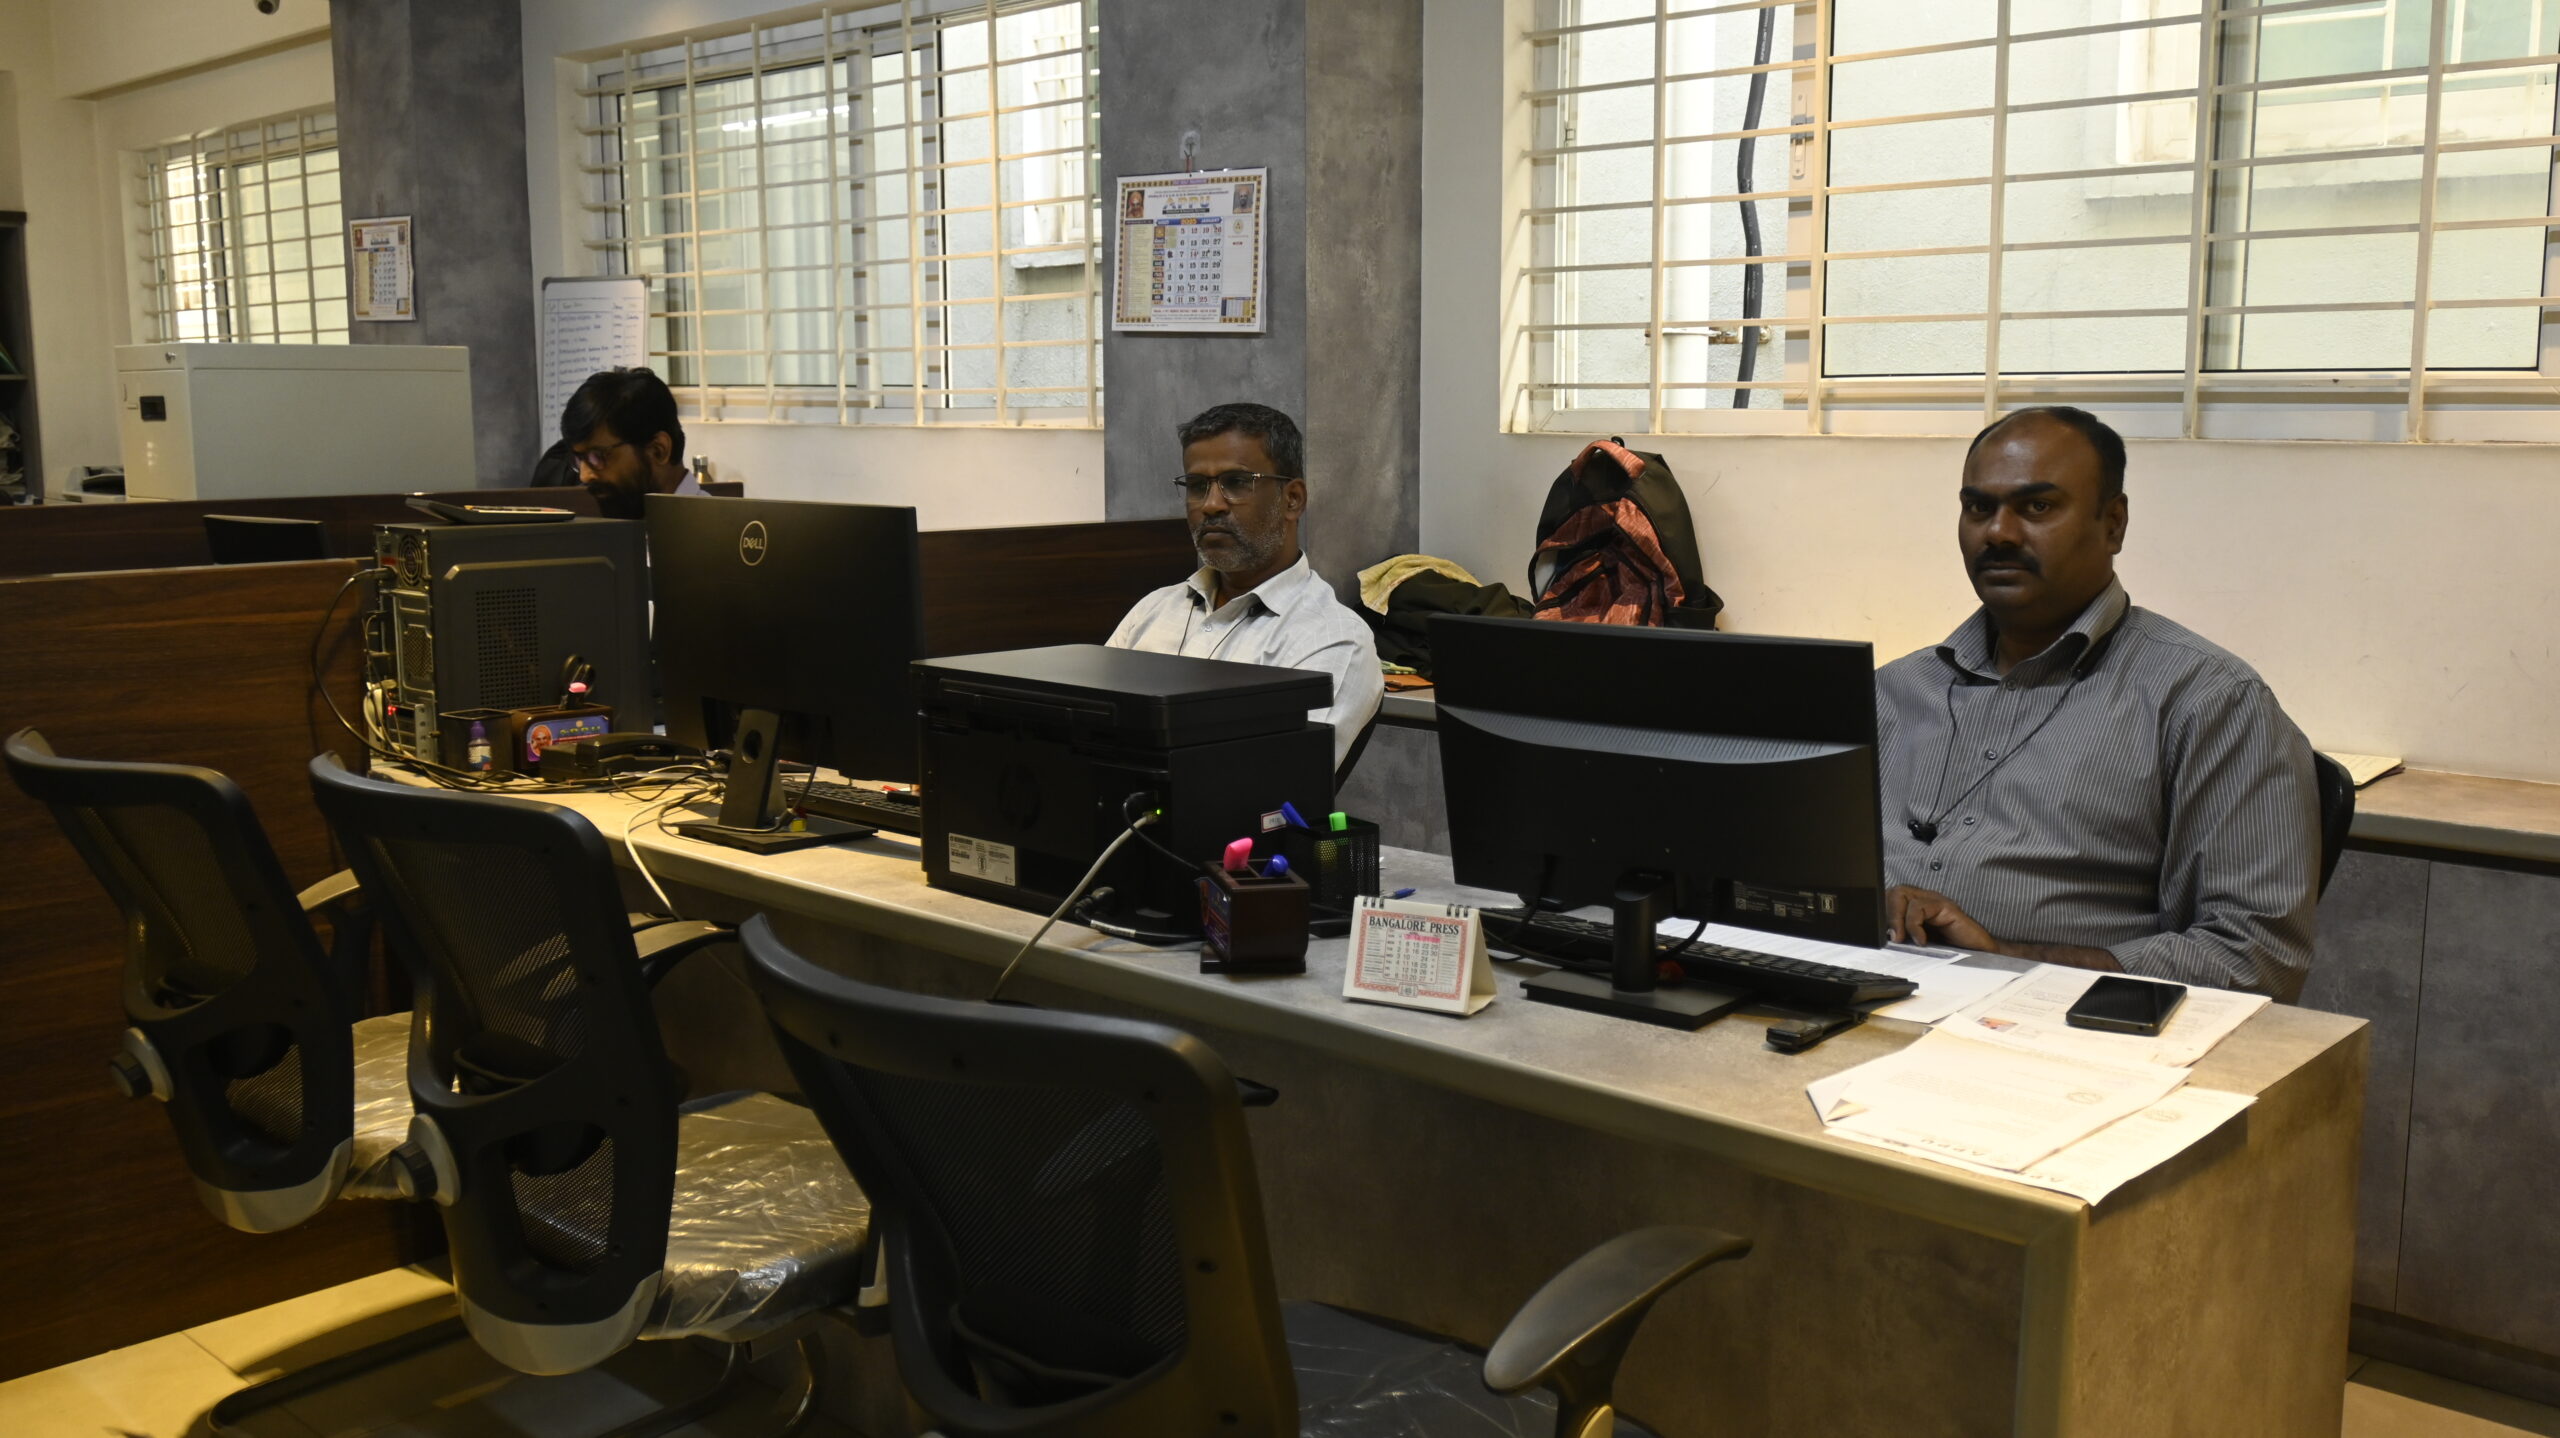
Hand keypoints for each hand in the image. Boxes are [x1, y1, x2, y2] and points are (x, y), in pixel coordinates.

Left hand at [1886, 885, 2001, 953]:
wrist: (1982, 957)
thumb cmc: (1950, 953)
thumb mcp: (1917, 947)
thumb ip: (1900, 941)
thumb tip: (1879, 941)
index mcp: (1913, 908)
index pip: (1887, 899)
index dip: (1879, 913)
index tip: (1876, 935)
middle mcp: (1923, 900)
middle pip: (1893, 892)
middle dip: (1885, 913)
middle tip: (1890, 938)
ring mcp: (1935, 901)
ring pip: (1903, 895)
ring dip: (1896, 919)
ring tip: (1900, 939)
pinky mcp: (1946, 907)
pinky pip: (1921, 906)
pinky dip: (1915, 923)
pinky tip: (1921, 941)